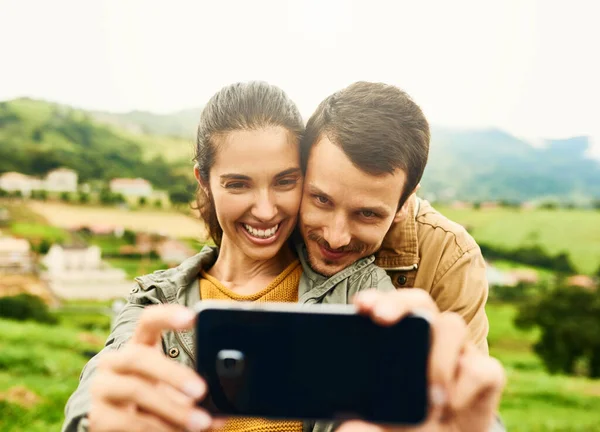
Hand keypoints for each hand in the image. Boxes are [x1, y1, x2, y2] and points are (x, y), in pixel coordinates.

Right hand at [88, 304, 218, 431]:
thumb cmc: (156, 406)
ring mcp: (101, 388)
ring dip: (172, 409)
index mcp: (138, 347)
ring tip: (200, 423)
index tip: (193, 317)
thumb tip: (223, 414)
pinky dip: (157, 429)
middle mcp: (114, 362)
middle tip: (201, 390)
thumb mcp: (176, 395)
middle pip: (139, 357)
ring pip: (136, 390)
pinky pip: (127, 421)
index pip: (148, 321)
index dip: (167, 316)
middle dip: (173, 373)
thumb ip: (197, 398)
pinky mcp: (97, 417)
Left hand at [338, 290, 504, 431]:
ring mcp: (458, 351)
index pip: (387, 308)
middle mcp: (430, 336)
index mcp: (400, 340)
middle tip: (380, 318)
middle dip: (399, 303)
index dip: (376, 299)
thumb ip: (367, 425)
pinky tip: (450, 406)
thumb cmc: (408, 426)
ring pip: (452, 326)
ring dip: (437, 359)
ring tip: (428, 396)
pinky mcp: (485, 373)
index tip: (360, 306)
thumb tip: (348, 429)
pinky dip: (465, 387)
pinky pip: (482, 367)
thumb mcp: (383, 426)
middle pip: (420, 301)